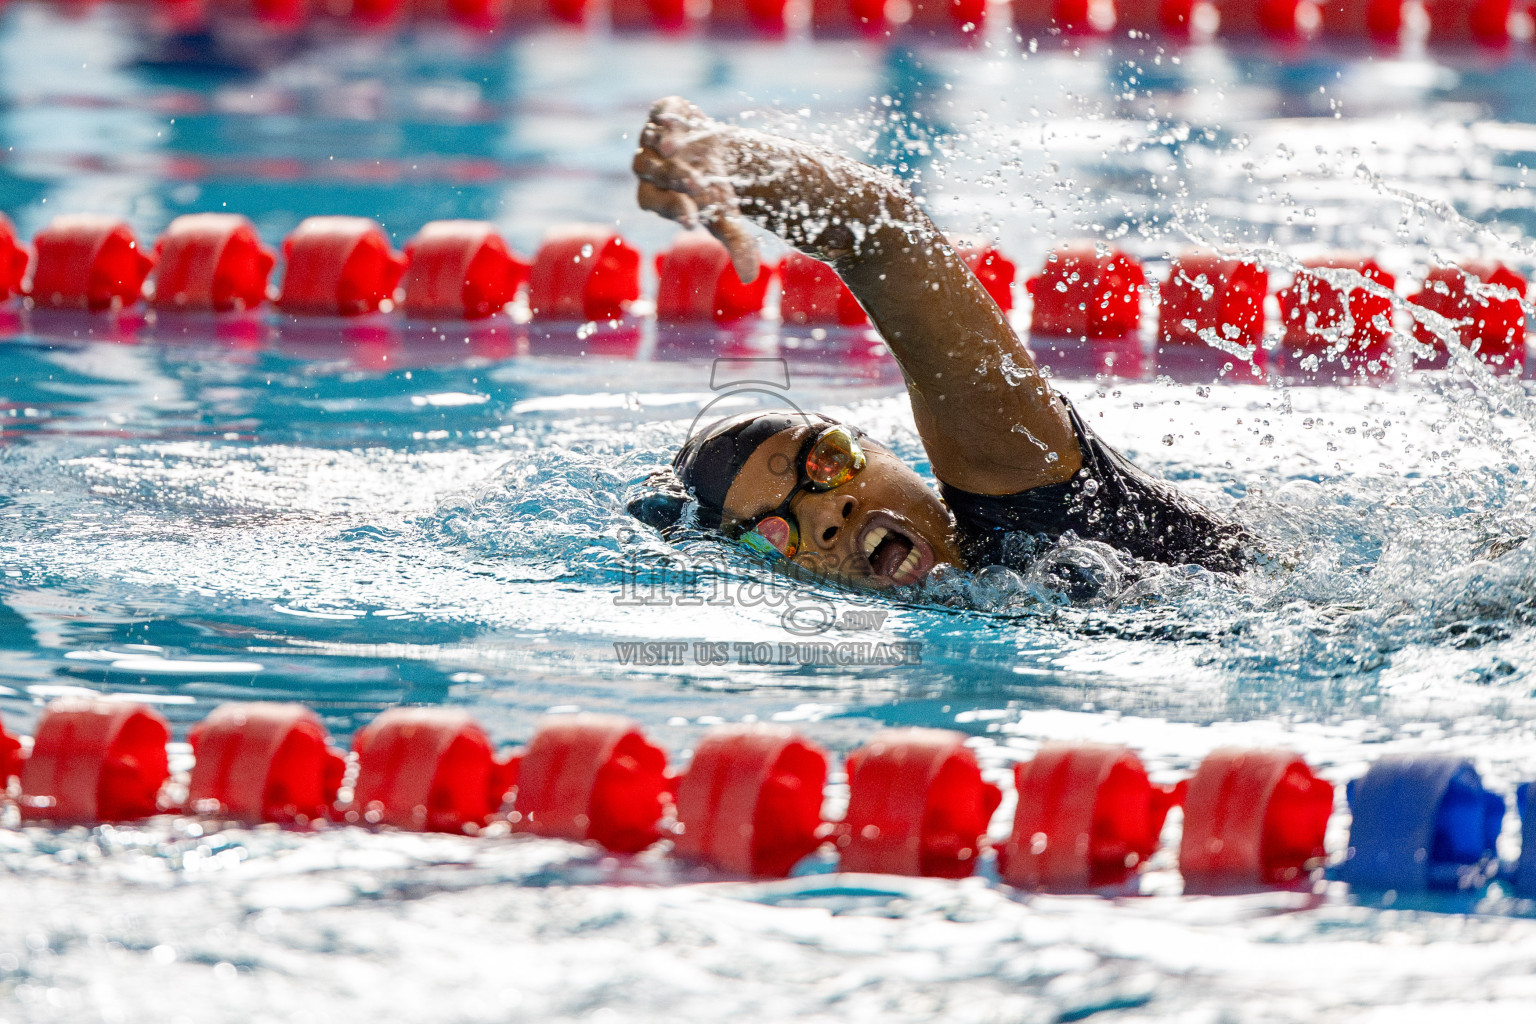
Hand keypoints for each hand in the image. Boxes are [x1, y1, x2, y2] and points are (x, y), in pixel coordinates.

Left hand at [632, 96, 760, 283]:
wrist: (717, 156)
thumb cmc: (715, 193)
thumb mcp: (726, 217)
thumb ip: (735, 244)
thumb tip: (751, 278)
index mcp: (653, 195)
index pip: (654, 201)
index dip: (672, 208)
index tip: (693, 217)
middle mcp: (647, 166)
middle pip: (652, 172)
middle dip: (675, 177)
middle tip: (698, 183)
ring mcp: (651, 138)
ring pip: (651, 144)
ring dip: (666, 145)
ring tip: (679, 149)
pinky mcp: (665, 112)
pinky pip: (661, 111)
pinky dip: (669, 115)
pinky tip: (680, 120)